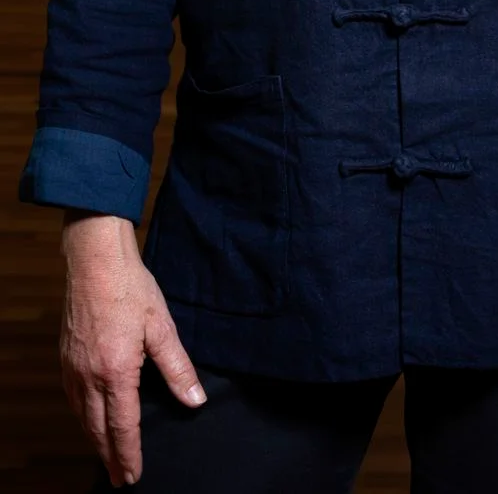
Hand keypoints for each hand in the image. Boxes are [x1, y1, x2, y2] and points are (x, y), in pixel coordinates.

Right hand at [60, 213, 206, 486]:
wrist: (95, 263)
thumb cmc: (131, 290)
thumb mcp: (162, 326)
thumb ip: (178, 367)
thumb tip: (194, 399)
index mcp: (116, 372)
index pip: (123, 426)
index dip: (130, 453)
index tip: (133, 476)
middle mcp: (89, 377)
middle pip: (98, 430)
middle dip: (110, 457)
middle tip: (120, 479)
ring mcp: (73, 369)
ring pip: (82, 418)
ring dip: (95, 441)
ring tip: (108, 457)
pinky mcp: (65, 359)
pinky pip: (73, 400)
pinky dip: (82, 418)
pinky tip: (90, 420)